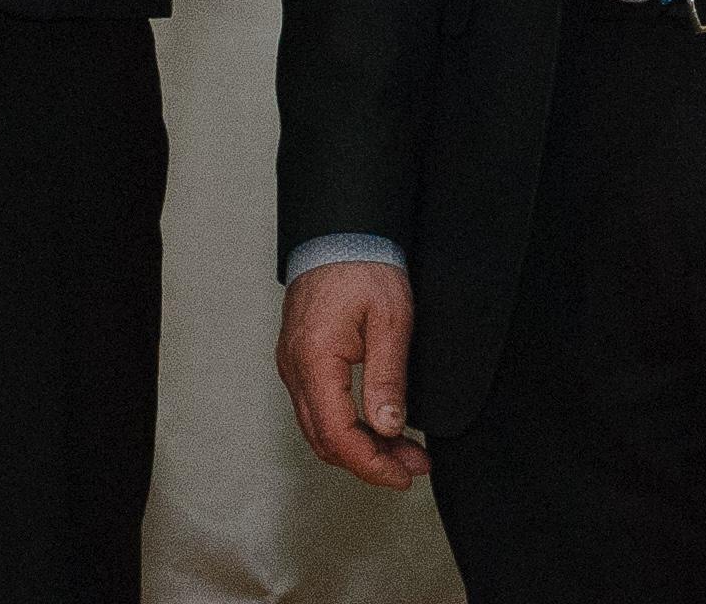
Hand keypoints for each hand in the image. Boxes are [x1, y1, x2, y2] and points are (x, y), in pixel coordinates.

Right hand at [277, 261, 427, 490]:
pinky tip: (378, 425)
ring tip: (404, 450)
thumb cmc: (363, 265)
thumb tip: (389, 429)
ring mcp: (292, 364)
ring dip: (360, 447)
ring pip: (320, 428)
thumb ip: (388, 379)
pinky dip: (347, 426)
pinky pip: (317, 408)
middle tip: (413, 464)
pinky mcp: (299, 359)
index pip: (338, 435)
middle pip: (325, 440)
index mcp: (314, 359)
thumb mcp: (390, 321)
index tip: (405, 474)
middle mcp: (294, 367)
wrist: (340, 231)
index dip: (372, 465)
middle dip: (370, 462)